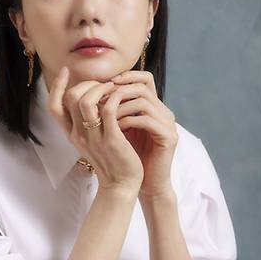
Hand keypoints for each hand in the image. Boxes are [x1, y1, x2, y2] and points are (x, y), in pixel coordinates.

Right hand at [47, 67, 143, 194]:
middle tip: (103, 83)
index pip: (54, 106)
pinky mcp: (111, 140)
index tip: (66, 71)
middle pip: (70, 98)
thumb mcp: (94, 141)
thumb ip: (89, 122)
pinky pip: (108, 110)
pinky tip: (123, 95)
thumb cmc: (112, 161)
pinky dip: (115, 97)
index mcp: (71, 135)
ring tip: (113, 87)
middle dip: (86, 83)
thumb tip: (93, 97)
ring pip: (86, 101)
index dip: (58, 86)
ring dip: (100, 88)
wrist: (122, 187)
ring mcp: (93, 138)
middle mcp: (78, 135)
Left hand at [102, 70, 177, 200]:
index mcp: (154, 107)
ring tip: (106, 116)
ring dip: (120, 107)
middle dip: (118, 91)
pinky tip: (115, 128)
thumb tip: (92, 93)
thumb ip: (113, 111)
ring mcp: (168, 124)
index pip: (144, 79)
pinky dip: (128, 121)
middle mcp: (164, 112)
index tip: (103, 85)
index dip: (124, 77)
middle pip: (142, 86)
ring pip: (143, 101)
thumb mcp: (120, 129)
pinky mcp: (169, 137)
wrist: (146, 182)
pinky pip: (146, 120)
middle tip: (101, 100)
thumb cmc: (130, 156)